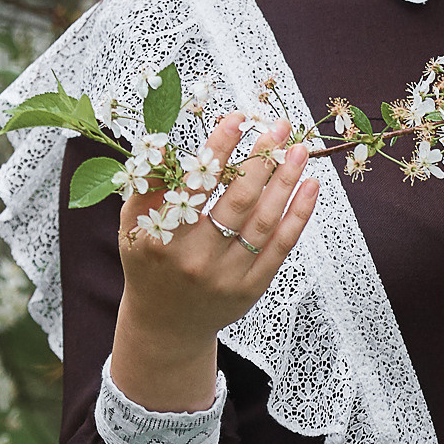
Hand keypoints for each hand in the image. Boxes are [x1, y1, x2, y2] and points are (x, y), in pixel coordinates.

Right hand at [111, 114, 317, 410]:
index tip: (237, 118)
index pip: (195, 186)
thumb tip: (162, 142)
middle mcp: (196, 259)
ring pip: (264, 222)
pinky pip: (281, 247)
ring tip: (299, 149)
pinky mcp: (251, 288)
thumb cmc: (149, 262)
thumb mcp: (133, 226)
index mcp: (162, 239)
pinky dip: (299, 216)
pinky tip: (310, 187)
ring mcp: (226, 277)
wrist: (165, 325)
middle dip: (261, 159)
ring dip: (286, 182)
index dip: (218, 150)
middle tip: (278, 126)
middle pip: (237, 201)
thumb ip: (147, 186)